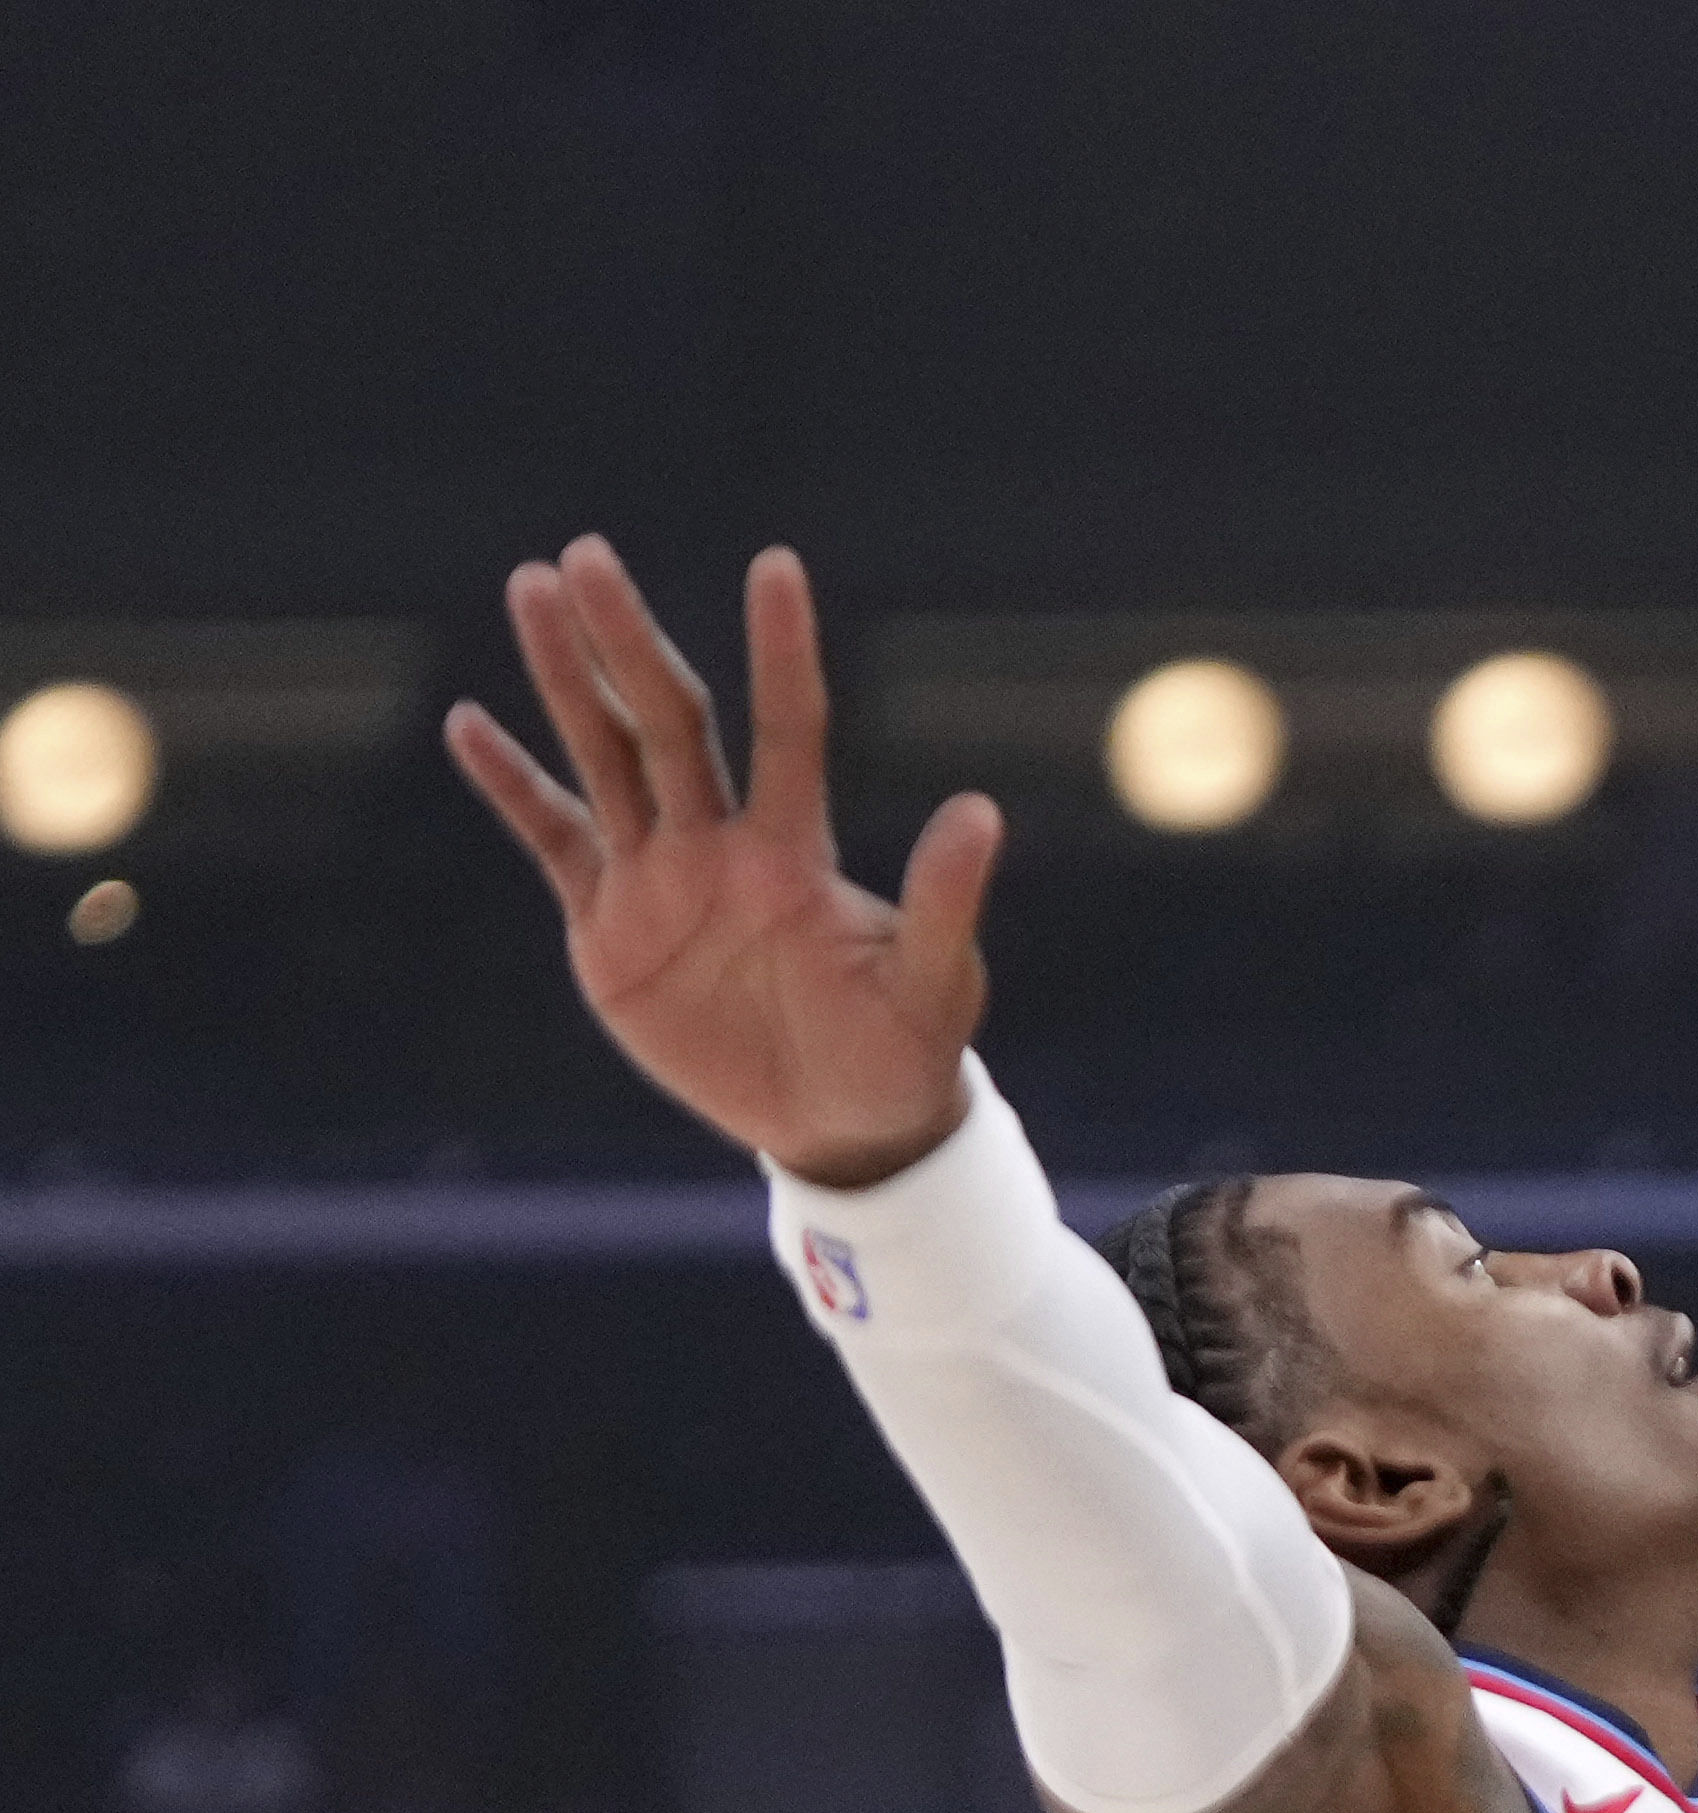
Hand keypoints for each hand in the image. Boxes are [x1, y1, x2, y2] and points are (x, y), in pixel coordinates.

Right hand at [445, 539, 1001, 1188]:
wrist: (841, 1124)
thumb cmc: (903, 1050)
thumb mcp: (933, 985)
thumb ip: (945, 903)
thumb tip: (981, 810)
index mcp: (795, 850)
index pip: (786, 729)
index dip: (781, 651)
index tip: (776, 566)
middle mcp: (719, 844)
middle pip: (665, 722)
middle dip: (627, 642)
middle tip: (586, 556)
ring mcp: (657, 878)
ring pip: (601, 757)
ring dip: (563, 679)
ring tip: (529, 588)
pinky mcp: (607, 928)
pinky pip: (552, 839)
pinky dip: (511, 786)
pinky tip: (468, 723)